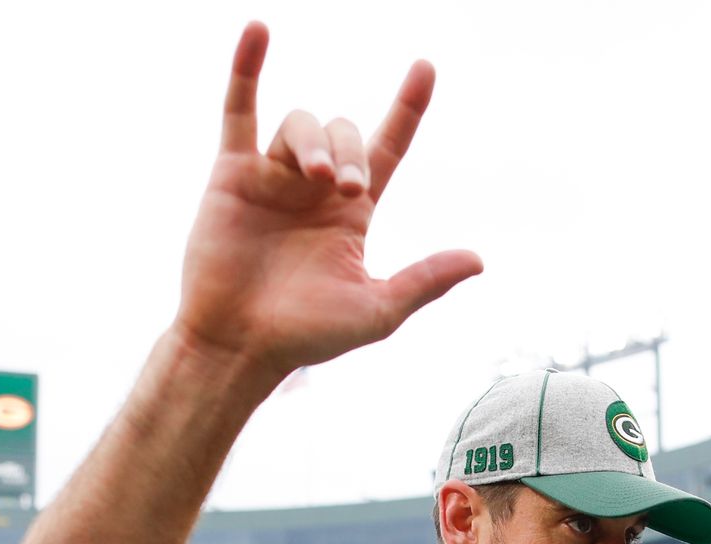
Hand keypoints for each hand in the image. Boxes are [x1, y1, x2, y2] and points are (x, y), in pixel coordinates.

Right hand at [171, 24, 483, 380]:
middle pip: (344, 132)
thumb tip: (478, 260)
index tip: (425, 69)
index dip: (407, 108)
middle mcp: (314, 188)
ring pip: (301, 124)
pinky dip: (246, 69)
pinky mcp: (232, 176)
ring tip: (317, 178)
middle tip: (348, 189)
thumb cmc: (306, 336)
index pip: (388, 147)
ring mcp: (273, 178)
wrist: (240, 345)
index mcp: (353, 214)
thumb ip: (424, 280)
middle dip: (351, 152)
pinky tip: (259, 32)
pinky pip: (237, 110)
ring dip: (315, 142)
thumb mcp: (377, 312)